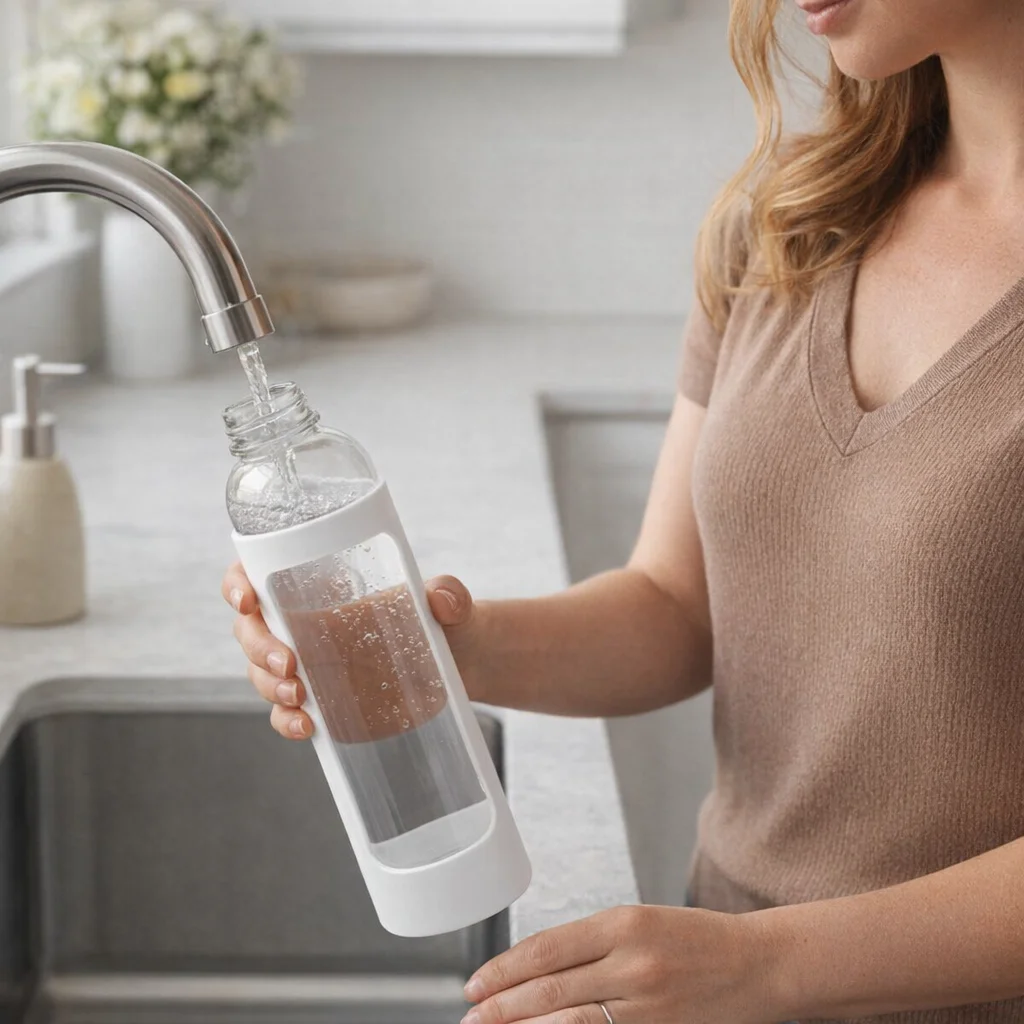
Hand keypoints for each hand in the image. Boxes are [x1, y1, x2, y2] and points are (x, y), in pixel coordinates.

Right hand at [221, 562, 481, 739]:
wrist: (462, 664)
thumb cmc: (446, 620)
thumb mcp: (450, 602)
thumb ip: (449, 595)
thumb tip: (444, 599)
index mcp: (320, 586)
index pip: (257, 575)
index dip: (238, 585)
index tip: (248, 600)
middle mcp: (303, 623)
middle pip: (251, 630)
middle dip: (259, 648)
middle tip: (290, 664)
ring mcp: (309, 665)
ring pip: (260, 673)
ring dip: (269, 686)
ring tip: (301, 698)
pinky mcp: (321, 700)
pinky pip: (285, 713)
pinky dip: (286, 721)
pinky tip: (306, 726)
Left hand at [461, 904, 775, 1023]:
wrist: (760, 965)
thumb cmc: (698, 939)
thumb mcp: (642, 922)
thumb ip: (593, 944)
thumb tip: (537, 968)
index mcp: (624, 923)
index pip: (547, 948)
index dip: (505, 969)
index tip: (477, 983)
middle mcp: (632, 963)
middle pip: (550, 989)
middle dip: (502, 1006)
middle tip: (470, 1016)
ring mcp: (647, 1005)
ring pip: (569, 1022)